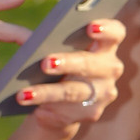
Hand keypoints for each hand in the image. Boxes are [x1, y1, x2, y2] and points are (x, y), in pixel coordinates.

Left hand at [0, 0, 127, 135]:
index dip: (107, 28)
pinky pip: (67, 110)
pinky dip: (45, 107)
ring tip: (24, 93)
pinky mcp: (92, 113)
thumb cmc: (58, 67)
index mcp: (105, 45)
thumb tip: (29, 40)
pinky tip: (28, 104)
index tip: (90, 27)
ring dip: (47, 92)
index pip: (116, 32)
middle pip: (91, 63)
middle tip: (46, 63)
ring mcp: (104, 92)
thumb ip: (46, 41)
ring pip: (74, 91)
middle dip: (68, 63)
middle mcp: (110, 68)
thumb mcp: (54, 50)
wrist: (59, 103)